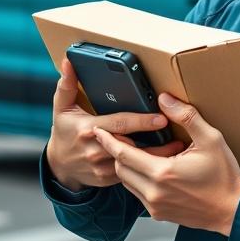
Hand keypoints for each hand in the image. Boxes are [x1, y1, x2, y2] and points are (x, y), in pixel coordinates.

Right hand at [46, 57, 185, 191]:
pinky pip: (131, 173)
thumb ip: (67, 84)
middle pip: (132, 144)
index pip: (120, 123)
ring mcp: (102, 167)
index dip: (141, 121)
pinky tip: (165, 161)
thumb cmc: (64, 133)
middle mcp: (96, 149)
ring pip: (135, 162)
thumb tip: (68, 61)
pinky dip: (147, 167)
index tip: (161, 118)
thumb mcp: (61, 108)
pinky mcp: (108, 179)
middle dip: (156, 141)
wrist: (59, 166)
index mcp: (88, 129)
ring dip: (156, 156)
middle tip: (180, 135)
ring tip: (179, 148)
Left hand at [93, 93, 239, 235]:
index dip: (109, 140)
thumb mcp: (210, 139)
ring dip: (127, 166)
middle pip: (120, 168)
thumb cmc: (224, 176)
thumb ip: (185, 116)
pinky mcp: (158, 214)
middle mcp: (153, 192)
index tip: (99, 130)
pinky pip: (137, 194)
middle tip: (121, 136)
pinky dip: (137, 180)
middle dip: (117, 151)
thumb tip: (165, 100)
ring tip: (137, 151)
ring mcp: (154, 205)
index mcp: (162, 172)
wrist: (232, 210)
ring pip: (126, 182)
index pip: (124, 154)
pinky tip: (151, 169)